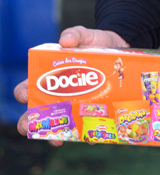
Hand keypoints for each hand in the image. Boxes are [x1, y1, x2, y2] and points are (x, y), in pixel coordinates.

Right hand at [15, 26, 128, 141]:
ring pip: (59, 124)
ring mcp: (75, 105)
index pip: (28, 87)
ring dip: (55, 134)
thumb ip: (75, 34)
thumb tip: (65, 40)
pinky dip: (86, 134)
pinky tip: (89, 138)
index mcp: (50, 76)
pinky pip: (86, 126)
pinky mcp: (92, 112)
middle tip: (30, 128)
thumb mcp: (85, 35)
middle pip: (37, 112)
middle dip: (30, 122)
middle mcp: (58, 94)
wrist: (120, 50)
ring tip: (57, 140)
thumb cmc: (95, 43)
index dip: (23, 93)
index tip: (26, 96)